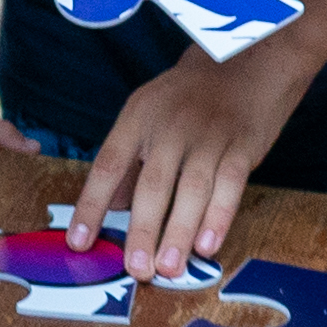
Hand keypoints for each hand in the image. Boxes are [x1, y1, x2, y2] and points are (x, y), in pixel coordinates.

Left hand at [65, 39, 317, 279]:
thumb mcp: (147, 113)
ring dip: (179, 233)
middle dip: (143, 230)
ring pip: (192, 190)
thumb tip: (109, 208)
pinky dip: (219, 217)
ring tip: (168, 269)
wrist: (247, 57)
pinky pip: (229, 186)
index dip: (91, 206)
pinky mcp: (242, 145)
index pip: (107, 166)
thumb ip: (129, 161)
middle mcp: (170, 126)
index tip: (78, 242)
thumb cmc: (190, 95)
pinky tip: (207, 245)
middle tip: (136, 269)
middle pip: (152, 184)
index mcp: (138, 117)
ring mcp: (208, 135)